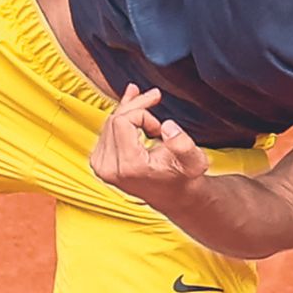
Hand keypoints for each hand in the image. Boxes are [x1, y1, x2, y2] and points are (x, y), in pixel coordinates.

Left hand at [89, 84, 208, 209]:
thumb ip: (183, 144)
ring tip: (146, 99)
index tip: (159, 128)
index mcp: (128, 166)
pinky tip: (133, 106)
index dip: (143, 115)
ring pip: (109, 121)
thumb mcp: (194, 162)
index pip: (123, 120)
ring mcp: (101, 166)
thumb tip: (166, 126)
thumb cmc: (183, 177)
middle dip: (136, 106)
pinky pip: (105, 129)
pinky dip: (122, 117)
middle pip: (114, 118)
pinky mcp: (99, 163)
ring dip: (130, 109)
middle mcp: (109, 168)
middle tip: (155, 97)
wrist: (174, 195)